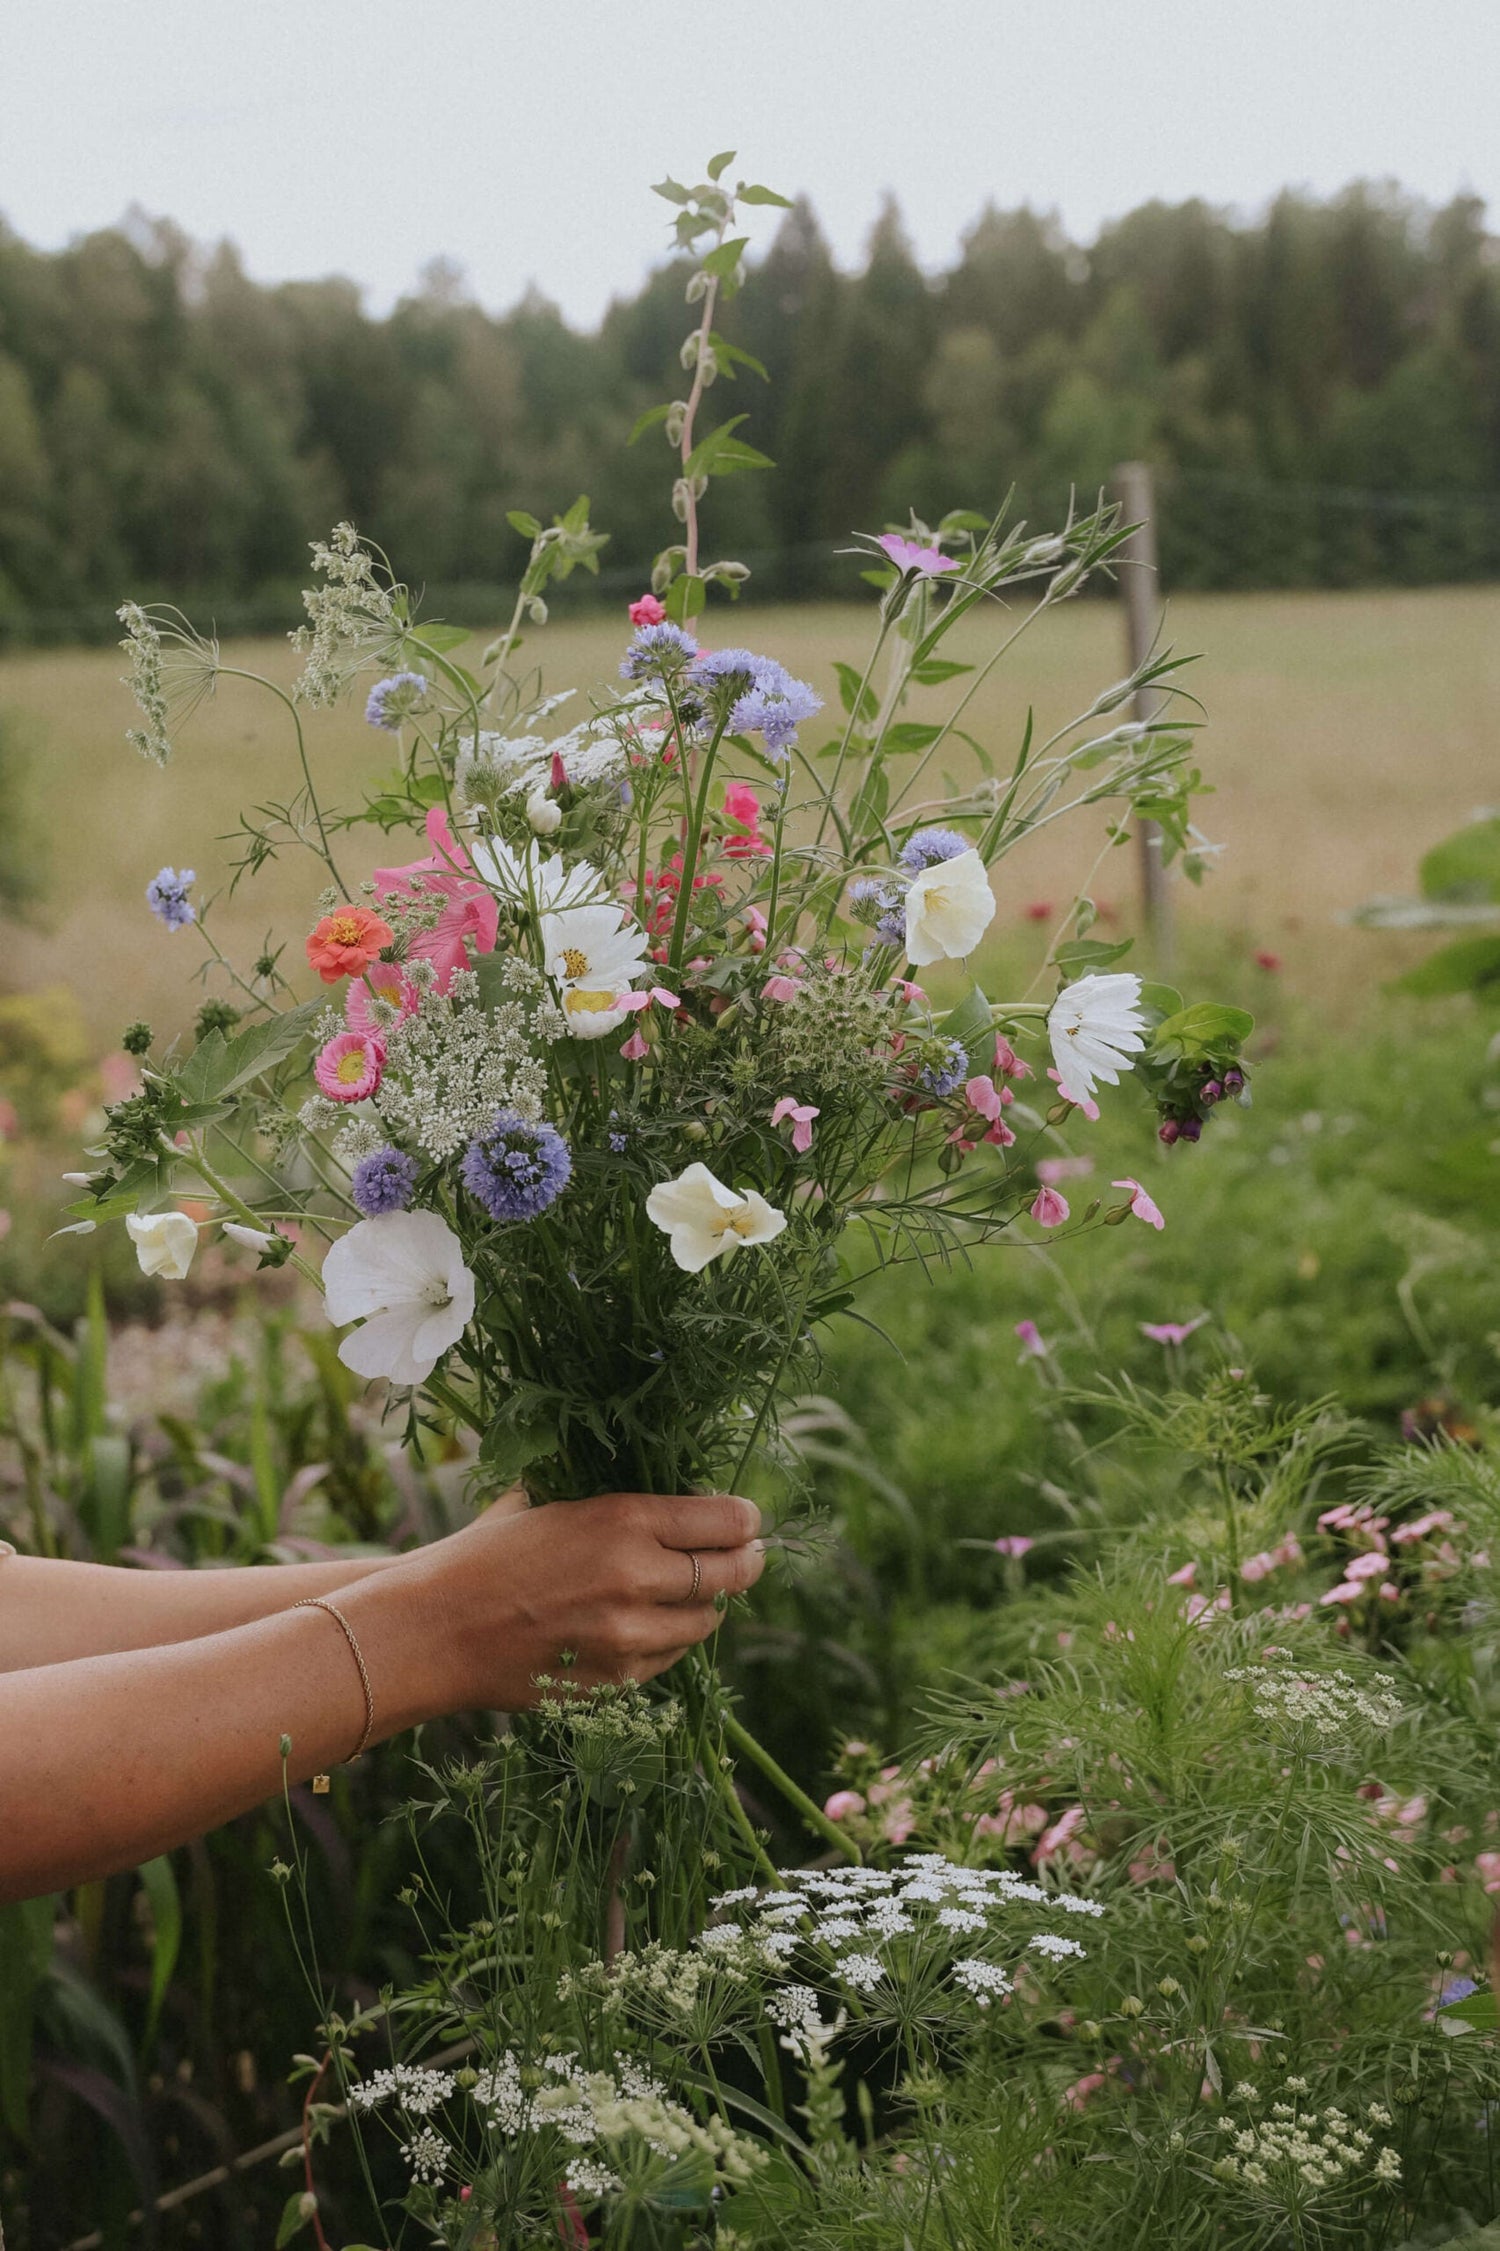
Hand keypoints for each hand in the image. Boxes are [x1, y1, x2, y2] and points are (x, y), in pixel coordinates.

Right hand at [403, 1491, 764, 1712]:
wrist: (437, 1627)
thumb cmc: (488, 1552)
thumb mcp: (550, 1499)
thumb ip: (613, 1500)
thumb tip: (673, 1494)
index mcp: (623, 1520)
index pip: (726, 1520)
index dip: (745, 1520)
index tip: (746, 1521)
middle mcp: (637, 1578)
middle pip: (732, 1574)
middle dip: (746, 1562)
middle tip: (748, 1556)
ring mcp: (630, 1637)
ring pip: (707, 1622)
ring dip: (707, 1604)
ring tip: (694, 1591)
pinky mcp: (617, 1681)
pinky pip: (670, 1658)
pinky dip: (669, 1639)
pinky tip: (649, 1624)